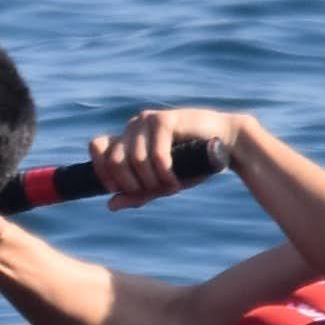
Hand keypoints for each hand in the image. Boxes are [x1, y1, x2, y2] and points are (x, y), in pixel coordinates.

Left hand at [93, 107, 255, 205]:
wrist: (226, 146)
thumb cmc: (192, 164)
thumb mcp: (160, 184)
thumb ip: (137, 194)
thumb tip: (110, 205)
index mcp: (127, 137)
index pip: (97, 147)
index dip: (102, 171)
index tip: (117, 189)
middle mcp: (133, 126)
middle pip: (115, 160)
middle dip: (133, 184)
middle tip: (154, 192)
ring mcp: (147, 120)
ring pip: (135, 160)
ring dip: (153, 182)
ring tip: (171, 187)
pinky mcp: (164, 120)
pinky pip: (155, 155)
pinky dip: (165, 174)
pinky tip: (176, 181)